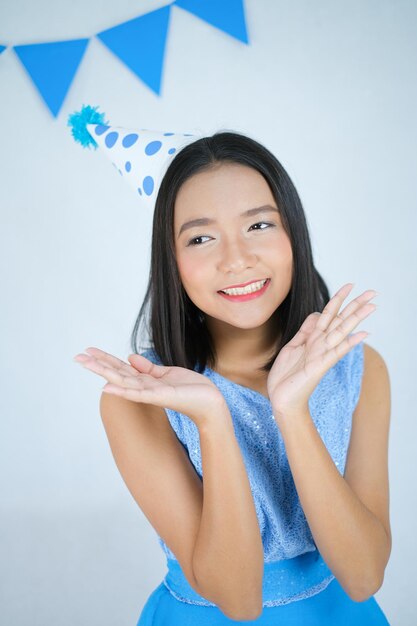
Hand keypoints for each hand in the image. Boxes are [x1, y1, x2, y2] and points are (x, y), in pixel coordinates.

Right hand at [73, 347, 225, 428]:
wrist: (210, 401)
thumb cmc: (191, 389)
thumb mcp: (167, 373)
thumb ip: (148, 368)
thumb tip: (130, 356)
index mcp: (146, 380)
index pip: (121, 368)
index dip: (105, 359)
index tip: (88, 351)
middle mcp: (144, 387)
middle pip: (116, 373)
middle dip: (97, 365)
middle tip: (77, 357)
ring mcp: (150, 393)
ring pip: (122, 381)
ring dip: (103, 373)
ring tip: (86, 364)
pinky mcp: (160, 396)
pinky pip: (137, 393)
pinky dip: (121, 389)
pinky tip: (106, 386)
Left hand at [267, 283, 376, 422]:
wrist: (281, 398)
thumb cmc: (286, 375)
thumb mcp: (292, 346)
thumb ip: (305, 331)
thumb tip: (315, 313)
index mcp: (313, 338)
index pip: (328, 314)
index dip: (338, 299)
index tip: (350, 284)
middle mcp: (321, 344)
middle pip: (340, 319)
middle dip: (355, 305)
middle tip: (373, 291)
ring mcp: (322, 354)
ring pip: (341, 331)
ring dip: (356, 318)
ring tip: (371, 306)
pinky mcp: (320, 365)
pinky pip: (337, 351)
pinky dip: (349, 342)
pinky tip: (362, 334)